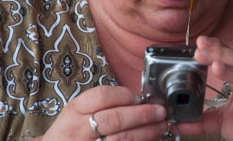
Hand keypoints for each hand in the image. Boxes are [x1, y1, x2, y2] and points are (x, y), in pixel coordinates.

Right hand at [39, 86, 166, 140]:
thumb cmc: (71, 131)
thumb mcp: (77, 111)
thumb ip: (103, 103)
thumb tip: (138, 100)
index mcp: (75, 110)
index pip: (101, 96)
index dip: (124, 95)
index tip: (139, 97)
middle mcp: (79, 130)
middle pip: (115, 119)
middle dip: (143, 114)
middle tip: (160, 111)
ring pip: (122, 139)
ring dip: (147, 131)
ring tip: (161, 125)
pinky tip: (150, 138)